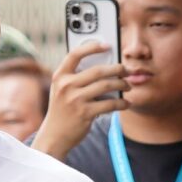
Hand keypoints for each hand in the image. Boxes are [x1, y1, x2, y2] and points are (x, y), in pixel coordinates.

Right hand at [34, 40, 128, 156]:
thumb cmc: (62, 110)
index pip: (75, 55)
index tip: (107, 45)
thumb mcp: (62, 91)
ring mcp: (75, 100)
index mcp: (59, 76)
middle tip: (126, 70)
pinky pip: (109, 104)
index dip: (92, 47)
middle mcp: (66, 86)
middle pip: (97, 70)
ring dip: (121, 85)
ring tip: (127, 86)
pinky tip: (126, 103)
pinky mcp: (85, 113)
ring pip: (106, 86)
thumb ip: (76, 78)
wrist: (54, 136)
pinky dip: (121, 103)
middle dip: (116, 69)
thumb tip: (105, 67)